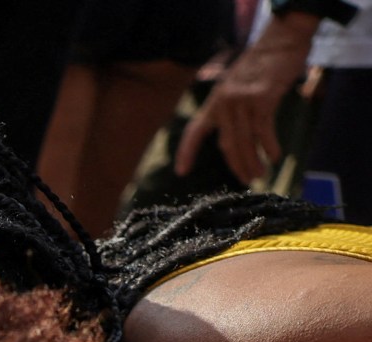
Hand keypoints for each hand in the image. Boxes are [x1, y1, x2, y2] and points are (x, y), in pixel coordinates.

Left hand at [175, 15, 316, 182]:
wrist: (281, 41)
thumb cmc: (261, 65)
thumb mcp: (236, 85)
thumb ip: (230, 107)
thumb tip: (234, 135)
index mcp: (214, 102)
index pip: (194, 130)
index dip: (186, 152)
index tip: (181, 172)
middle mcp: (224, 103)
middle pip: (227, 144)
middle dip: (237, 166)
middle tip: (247, 180)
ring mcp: (243, 101)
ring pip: (245, 141)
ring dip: (254, 162)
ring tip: (260, 174)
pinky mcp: (263, 99)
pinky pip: (264, 130)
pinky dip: (269, 146)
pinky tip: (275, 157)